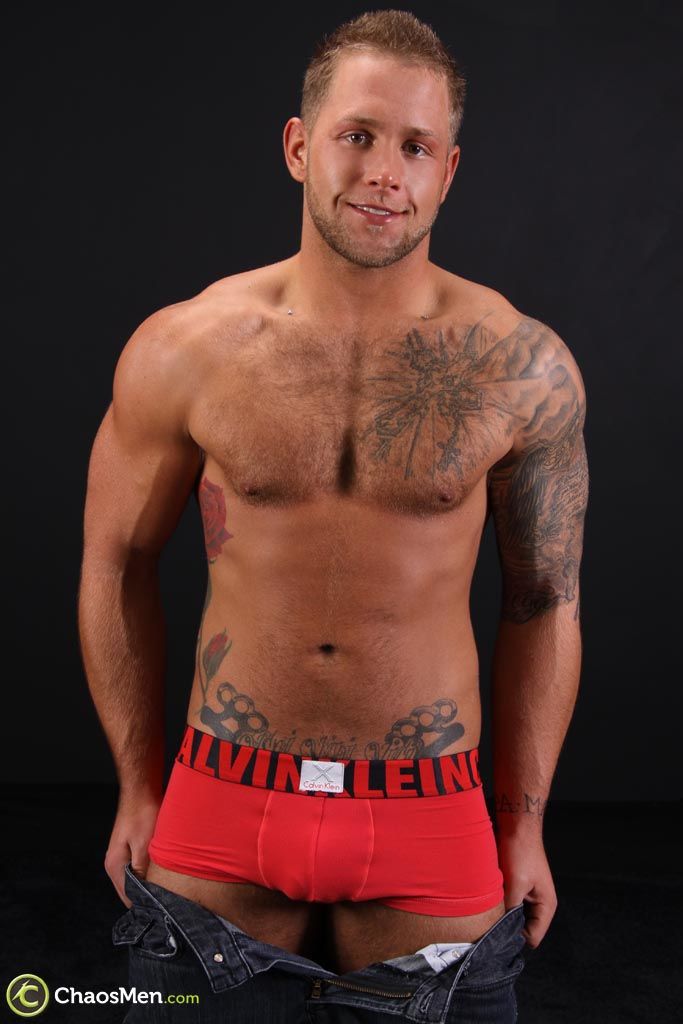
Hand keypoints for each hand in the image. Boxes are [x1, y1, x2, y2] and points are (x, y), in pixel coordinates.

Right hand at [104, 793, 161, 906]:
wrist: (141, 790)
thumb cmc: (143, 814)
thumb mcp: (145, 846)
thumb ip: (141, 872)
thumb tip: (144, 894)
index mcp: (115, 866)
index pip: (129, 899)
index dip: (147, 903)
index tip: (165, 904)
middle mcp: (114, 864)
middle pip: (132, 890)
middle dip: (149, 893)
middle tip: (171, 894)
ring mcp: (121, 857)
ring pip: (137, 879)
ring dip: (150, 880)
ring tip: (169, 880)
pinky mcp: (129, 849)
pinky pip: (139, 868)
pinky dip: (150, 869)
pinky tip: (163, 866)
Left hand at [496, 831, 557, 947]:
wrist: (517, 825)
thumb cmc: (520, 851)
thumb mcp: (515, 883)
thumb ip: (510, 909)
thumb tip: (499, 930)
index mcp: (546, 906)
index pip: (532, 938)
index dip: (514, 938)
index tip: (496, 933)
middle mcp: (540, 904)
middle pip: (523, 930)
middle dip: (507, 926)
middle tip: (490, 921)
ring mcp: (529, 896)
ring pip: (514, 917)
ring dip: (503, 913)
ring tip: (490, 906)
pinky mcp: (519, 887)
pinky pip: (509, 904)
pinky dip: (500, 902)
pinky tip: (490, 896)